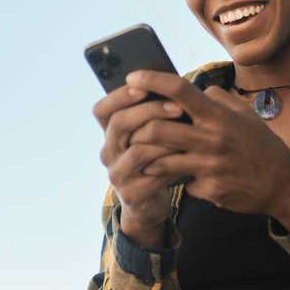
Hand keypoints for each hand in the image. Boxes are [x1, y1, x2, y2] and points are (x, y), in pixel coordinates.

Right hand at [92, 84, 187, 243]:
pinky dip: (172, 164)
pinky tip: (188, 158)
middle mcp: (108, 152)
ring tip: (188, 133)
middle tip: (178, 107)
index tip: (144, 85)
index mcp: (110, 134)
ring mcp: (117, 174)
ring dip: (165, 139)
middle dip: (150, 111)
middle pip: (119, 123)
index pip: (102, 110)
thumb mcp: (150, 136)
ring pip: (138, 150)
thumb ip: (152, 115)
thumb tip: (171, 85)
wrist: (150, 204)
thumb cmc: (155, 160)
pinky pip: (153, 174)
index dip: (119, 96)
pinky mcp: (131, 194)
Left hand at [123, 70, 289, 226]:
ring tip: (144, 158)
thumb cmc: (261, 145)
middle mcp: (212, 139)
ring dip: (148, 159)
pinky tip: (182, 180)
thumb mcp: (245, 114)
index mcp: (219, 116)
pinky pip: (182, 183)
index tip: (132, 78)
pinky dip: (179, 181)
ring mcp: (210, 167)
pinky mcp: (210, 190)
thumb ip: (218, 100)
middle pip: (157, 129)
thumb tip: (197, 88)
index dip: (152, 81)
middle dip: (137, 130)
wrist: (284, 184)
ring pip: (162, 161)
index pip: (180, 90)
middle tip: (130, 131)